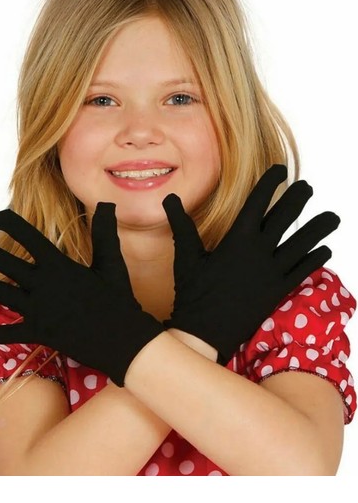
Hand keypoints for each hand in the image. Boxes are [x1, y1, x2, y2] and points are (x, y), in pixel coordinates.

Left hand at [0, 204, 163, 386]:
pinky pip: (9, 333)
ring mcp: (39, 309)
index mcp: (60, 266)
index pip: (30, 238)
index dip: (12, 224)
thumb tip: (107, 204)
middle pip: (6, 264)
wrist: (123, 340)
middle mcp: (44, 284)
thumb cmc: (119, 300)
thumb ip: (104, 233)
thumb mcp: (112, 264)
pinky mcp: (39, 332)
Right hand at [162, 164, 339, 365]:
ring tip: (333, 217)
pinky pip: (303, 271)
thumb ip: (182, 225)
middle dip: (298, 198)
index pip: (257, 201)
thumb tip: (169, 199)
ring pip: (302, 243)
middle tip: (307, 188)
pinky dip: (315, 259)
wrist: (204, 332)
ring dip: (319, 228)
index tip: (279, 170)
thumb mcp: (186, 256)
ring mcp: (272, 271)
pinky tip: (325, 250)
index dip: (270, 182)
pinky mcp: (278, 290)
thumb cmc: (192, 293)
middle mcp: (259, 251)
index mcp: (237, 239)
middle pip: (285, 217)